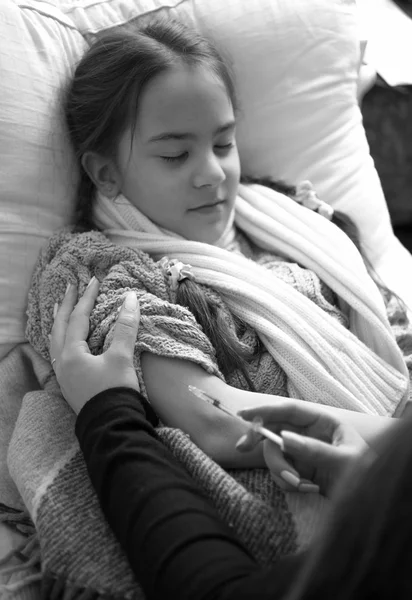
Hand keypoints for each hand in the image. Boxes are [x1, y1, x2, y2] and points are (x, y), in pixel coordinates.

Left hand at [50, 277, 139, 413]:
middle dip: (67, 305)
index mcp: (71, 353)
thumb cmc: (115, 391)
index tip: (94, 280)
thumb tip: (130, 298)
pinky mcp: (70, 383)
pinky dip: (61, 338)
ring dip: (59, 321)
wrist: (111, 426)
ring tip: (60, 307)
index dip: (87, 298)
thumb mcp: (121, 357)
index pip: (78, 318)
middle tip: (70, 286)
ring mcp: (64, 374)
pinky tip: (65, 340)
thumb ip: (125, 327)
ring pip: (55, 340)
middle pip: (59, 326)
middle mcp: (62, 362)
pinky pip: (59, 352)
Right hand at [236, 401, 370, 496]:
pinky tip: (308, 490)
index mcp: (322, 422)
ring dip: (281, 471)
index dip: (265, 409)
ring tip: (302, 486)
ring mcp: (302, 453)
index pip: (289, 410)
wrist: (372, 504)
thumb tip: (284, 439)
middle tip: (243, 449)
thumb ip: (315, 450)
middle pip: (274, 431)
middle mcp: (309, 434)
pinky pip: (281, 473)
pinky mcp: (299, 471)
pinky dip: (288, 483)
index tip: (243, 414)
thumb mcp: (346, 462)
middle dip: (264, 444)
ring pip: (274, 455)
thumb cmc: (368, 476)